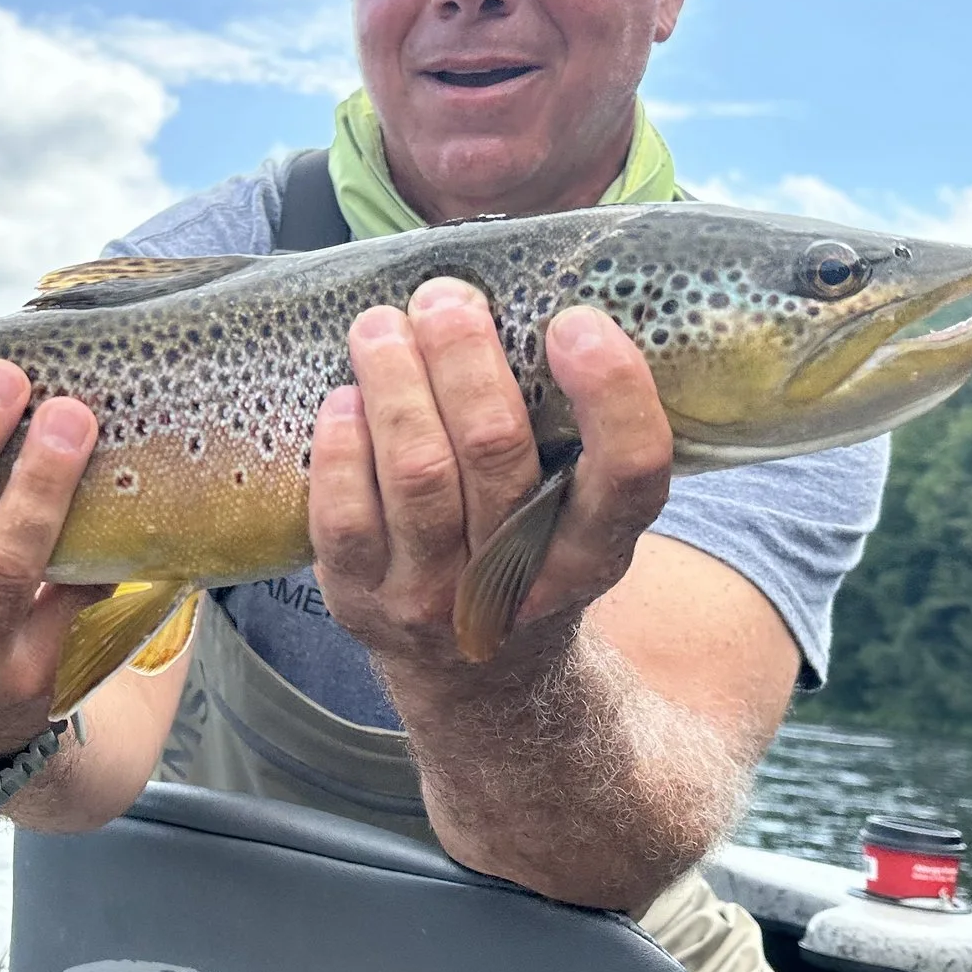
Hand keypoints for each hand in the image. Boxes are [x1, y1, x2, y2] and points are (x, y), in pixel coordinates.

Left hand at [308, 278, 672, 687]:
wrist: (479, 677)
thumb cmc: (527, 547)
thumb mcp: (576, 508)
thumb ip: (570, 427)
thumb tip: (528, 294)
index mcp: (596, 550)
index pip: (631, 474)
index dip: (612, 394)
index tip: (575, 322)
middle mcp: (522, 582)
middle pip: (496, 452)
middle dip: (465, 358)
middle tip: (446, 297)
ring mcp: (435, 600)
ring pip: (417, 474)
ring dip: (395, 383)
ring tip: (380, 325)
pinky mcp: (361, 603)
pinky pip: (343, 518)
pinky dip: (341, 448)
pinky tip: (343, 399)